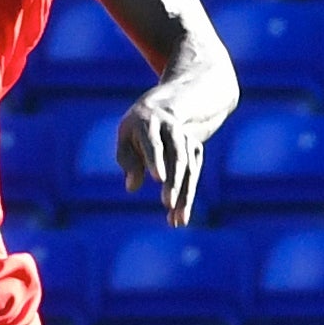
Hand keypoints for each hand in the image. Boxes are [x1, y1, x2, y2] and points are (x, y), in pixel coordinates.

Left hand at [116, 85, 215, 228]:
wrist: (171, 104)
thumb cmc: (139, 126)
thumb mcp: (127, 136)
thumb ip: (128, 160)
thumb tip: (132, 187)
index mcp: (149, 122)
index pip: (154, 143)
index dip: (156, 160)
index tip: (158, 179)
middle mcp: (172, 130)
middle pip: (177, 156)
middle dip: (174, 180)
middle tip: (167, 203)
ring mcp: (187, 139)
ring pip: (189, 168)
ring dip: (184, 195)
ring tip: (176, 220)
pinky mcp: (196, 150)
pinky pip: (193, 176)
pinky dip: (187, 197)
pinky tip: (180, 217)